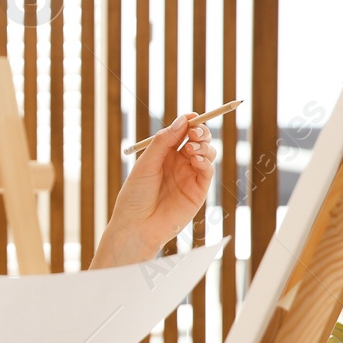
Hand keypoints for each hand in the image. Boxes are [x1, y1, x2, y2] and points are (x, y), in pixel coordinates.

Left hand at [95, 114, 216, 264]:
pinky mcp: (198, 191)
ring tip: (191, 148)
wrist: (136, 226)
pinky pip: (208, 171)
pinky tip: (195, 159)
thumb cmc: (135, 196)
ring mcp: (190, 176)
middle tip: (194, 131)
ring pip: (207, 152)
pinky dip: (205, 161)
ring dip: (203, 145)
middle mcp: (179, 163)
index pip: (182, 132)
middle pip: (198, 140)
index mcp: (164, 154)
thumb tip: (183, 119)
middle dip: (200, 131)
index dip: (189, 122)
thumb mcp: (146, 164)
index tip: (192, 116)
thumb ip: (163, 141)